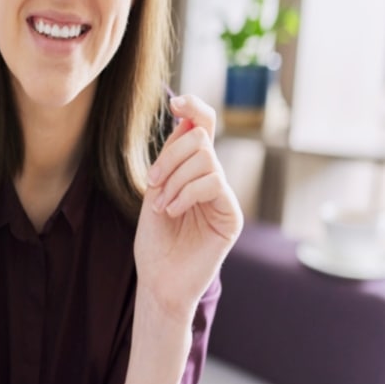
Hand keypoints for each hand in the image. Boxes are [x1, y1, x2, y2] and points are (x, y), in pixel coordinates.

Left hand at [132, 94, 242, 316]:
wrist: (159, 281)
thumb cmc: (154, 242)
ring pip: (206, 158)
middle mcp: (213, 179)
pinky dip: (186, 193)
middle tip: (153, 183)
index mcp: (193, 171)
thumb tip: (185, 122)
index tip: (176, 102)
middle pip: (201, 138)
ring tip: (163, 205)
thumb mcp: (155, 191)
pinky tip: (172, 211)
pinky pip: (213, 183)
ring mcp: (224, 197)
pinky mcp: (231, 215)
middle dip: (171, 155)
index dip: (195, 109)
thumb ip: (170, 160)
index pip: (204, 128)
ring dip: (175, 179)